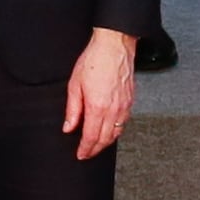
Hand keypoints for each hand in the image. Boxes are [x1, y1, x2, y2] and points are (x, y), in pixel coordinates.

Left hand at [65, 25, 138, 157]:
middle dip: (95, 149)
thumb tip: (69, 127)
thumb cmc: (95, 59)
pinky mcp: (131, 100)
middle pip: (105, 139)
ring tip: (97, 144)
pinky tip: (110, 130)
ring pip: (116, 133)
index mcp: (97, 107)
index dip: (85, 149)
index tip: (80, 154)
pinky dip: (116, 131)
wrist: (114, 45)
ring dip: (106, 142)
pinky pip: (124, 122)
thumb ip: (72, 109)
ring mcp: (124, 105)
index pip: (91, 137)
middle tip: (87, 153)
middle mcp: (113, 109)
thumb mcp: (75, 84)